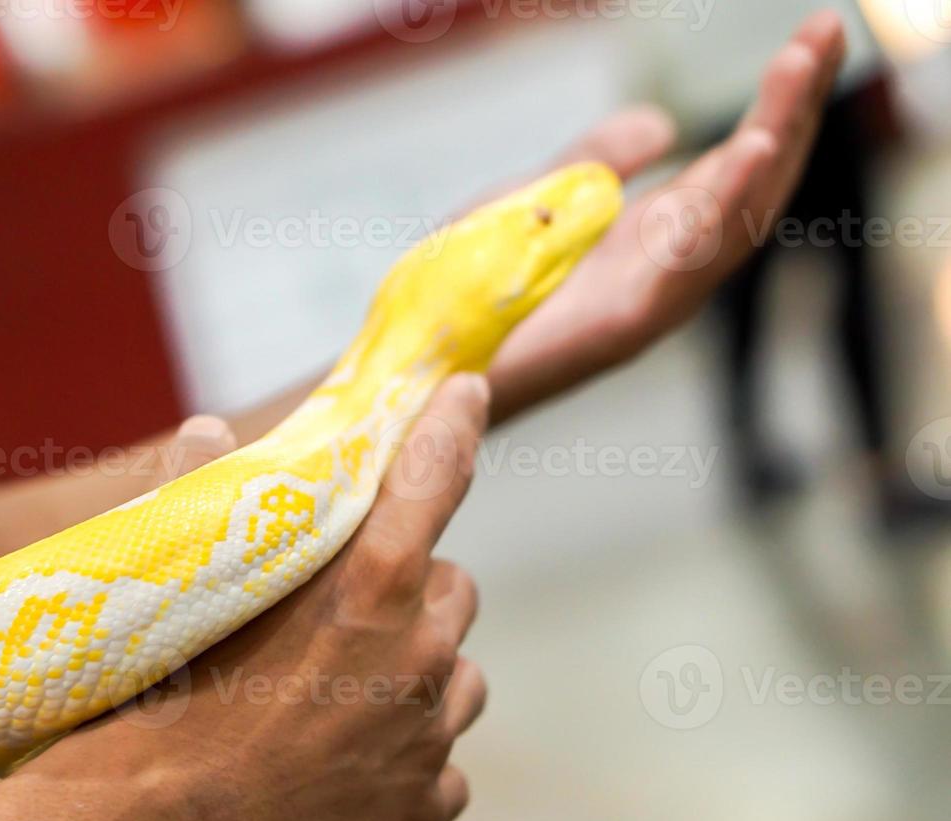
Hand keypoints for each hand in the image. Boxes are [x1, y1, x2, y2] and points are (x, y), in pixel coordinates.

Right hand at [25, 373, 491, 820]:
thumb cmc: (161, 698)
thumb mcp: (178, 587)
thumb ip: (203, 496)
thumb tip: (209, 430)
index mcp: (369, 585)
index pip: (434, 476)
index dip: (453, 426)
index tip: (468, 392)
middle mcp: (419, 653)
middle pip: (455, 590)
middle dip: (416, 594)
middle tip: (351, 615)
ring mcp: (427, 737)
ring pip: (459, 680)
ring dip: (421, 678)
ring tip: (346, 698)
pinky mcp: (423, 806)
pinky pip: (441, 769)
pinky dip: (409, 762)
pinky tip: (348, 770)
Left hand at [487, 10, 846, 422]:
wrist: (418, 363)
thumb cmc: (469, 290)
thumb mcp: (539, 197)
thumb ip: (599, 161)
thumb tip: (665, 124)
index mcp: (650, 239)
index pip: (735, 166)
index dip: (776, 104)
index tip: (811, 37)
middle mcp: (662, 271)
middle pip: (751, 186)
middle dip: (793, 109)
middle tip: (826, 31)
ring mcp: (646, 301)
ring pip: (735, 218)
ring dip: (775, 139)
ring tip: (804, 67)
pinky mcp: (617, 326)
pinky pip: (684, 265)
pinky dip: (722, 208)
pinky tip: (751, 150)